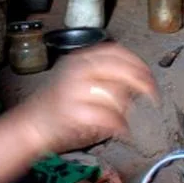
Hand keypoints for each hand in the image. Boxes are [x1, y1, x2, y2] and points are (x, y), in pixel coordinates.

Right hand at [15, 43, 157, 154]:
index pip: (115, 51)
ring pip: (116, 94)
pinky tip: (121, 130)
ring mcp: (74, 90)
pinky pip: (108, 117)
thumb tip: (137, 80)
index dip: (137, 62)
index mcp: (79, 59)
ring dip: (126, 109)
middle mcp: (77, 70)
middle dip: (142, 82)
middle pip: (121, 69)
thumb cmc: (58, 107)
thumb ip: (105, 76)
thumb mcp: (79, 80)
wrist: (31, 126)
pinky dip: (119, 125)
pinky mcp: (74, 112)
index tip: (149, 75)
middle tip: (153, 95)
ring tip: (123, 118)